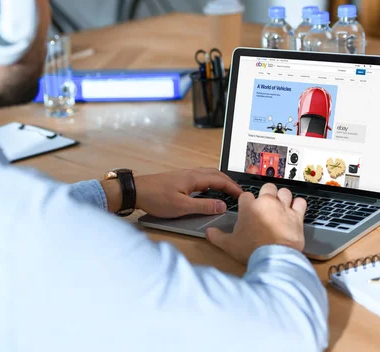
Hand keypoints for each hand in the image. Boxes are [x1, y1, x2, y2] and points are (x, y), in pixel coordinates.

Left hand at [102, 168, 241, 217]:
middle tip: (238, 193)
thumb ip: (203, 206)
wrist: (136, 191)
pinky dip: (210, 182)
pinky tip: (208, 190)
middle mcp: (190, 173)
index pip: (220, 180)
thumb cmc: (155, 198)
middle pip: (216, 174)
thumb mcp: (182, 206)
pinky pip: (200, 177)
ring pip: (208, 174)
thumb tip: (222, 206)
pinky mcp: (178, 179)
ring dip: (220, 181)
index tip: (243, 196)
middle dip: (229, 183)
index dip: (233, 188)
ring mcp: (184, 175)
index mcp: (194, 178)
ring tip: (227, 191)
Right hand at [206, 183, 305, 263]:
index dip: (247, 202)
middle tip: (264, 204)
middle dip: (266, 193)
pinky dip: (298, 204)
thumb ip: (217, 236)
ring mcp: (283, 208)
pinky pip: (300, 202)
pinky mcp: (297, 216)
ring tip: (280, 205)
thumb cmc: (251, 249)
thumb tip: (209, 232)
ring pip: (284, 192)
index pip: (246, 195)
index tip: (247, 209)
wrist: (274, 258)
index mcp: (249, 206)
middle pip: (267, 187)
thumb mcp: (229, 244)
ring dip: (282, 197)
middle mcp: (266, 202)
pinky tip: (295, 209)